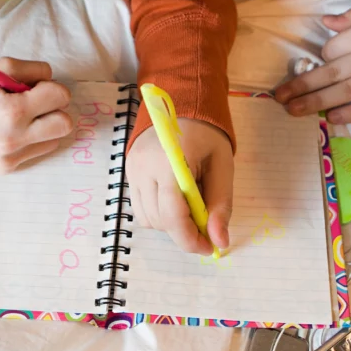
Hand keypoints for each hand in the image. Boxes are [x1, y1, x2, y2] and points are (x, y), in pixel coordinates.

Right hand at [0, 59, 73, 172]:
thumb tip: (53, 81)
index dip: (52, 88)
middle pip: (65, 124)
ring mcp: (11, 157)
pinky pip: (37, 152)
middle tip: (38, 103)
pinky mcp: (6, 168)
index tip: (38, 87)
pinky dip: (31, 140)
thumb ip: (33, 70)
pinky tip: (12, 131)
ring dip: (45, 126)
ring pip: (54, 140)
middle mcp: (14, 138)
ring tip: (22, 118)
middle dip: (55, 109)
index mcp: (12, 111)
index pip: (59, 97)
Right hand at [127, 119, 233, 255]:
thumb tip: (220, 241)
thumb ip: (221, 205)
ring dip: (170, 224)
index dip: (190, 239)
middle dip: (183, 232)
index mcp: (170, 162)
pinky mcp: (128, 171)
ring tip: (190, 209)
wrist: (182, 103)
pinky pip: (140, 207)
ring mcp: (132, 169)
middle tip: (205, 227)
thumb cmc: (208, 135)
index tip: (209, 247)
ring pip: (147, 219)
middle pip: (160, 220)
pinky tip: (174, 201)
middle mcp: (144, 167)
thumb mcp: (223, 167)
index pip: (173, 215)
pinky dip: (158, 213)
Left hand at [275, 0, 350, 122]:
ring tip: (293, 110)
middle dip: (301, 85)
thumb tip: (327, 22)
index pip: (334, 49)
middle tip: (279, 96)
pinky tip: (332, 118)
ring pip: (345, 93)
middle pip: (330, 74)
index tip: (326, 59)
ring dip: (316, 102)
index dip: (325, 55)